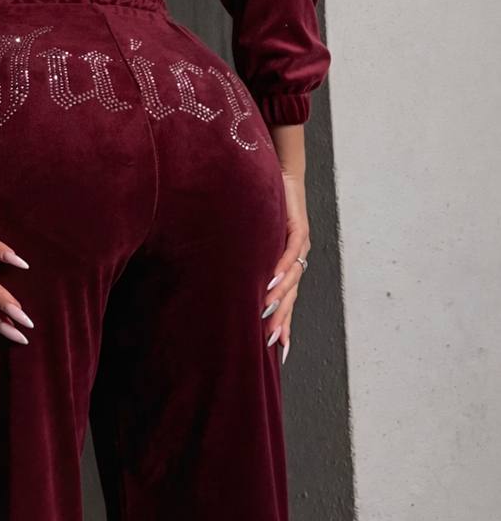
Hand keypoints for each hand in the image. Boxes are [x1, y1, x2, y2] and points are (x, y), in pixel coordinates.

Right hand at [260, 169, 308, 364]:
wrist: (276, 171)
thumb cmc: (261, 204)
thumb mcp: (252, 238)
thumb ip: (244, 257)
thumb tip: (220, 275)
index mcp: (286, 264)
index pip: (286, 299)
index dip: (284, 323)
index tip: (278, 348)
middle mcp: (296, 257)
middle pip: (291, 296)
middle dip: (281, 319)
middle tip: (271, 341)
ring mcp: (299, 243)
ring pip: (293, 277)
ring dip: (280, 296)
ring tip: (268, 314)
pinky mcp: (298, 226)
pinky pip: (291, 250)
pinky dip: (282, 267)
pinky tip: (273, 281)